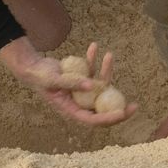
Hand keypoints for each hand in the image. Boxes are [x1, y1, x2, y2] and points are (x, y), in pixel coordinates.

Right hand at [0, 38, 137, 126]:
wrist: (32, 66)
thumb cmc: (39, 76)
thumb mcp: (53, 80)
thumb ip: (71, 83)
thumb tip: (92, 86)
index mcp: (71, 110)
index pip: (93, 120)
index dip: (109, 119)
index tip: (123, 114)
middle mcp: (79, 104)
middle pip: (103, 110)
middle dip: (119, 108)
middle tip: (135, 106)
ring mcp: (82, 92)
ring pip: (100, 87)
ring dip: (106, 71)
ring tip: (109, 54)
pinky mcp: (81, 79)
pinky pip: (92, 72)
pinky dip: (94, 60)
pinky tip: (94, 47)